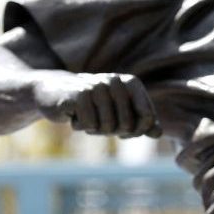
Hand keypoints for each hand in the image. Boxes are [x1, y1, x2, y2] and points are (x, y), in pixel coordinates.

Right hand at [33, 72, 159, 137]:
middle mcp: (115, 81)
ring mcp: (97, 85)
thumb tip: (158, 133)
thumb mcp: (119, 113)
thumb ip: (141, 123)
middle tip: (99, 122)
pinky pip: (89, 125)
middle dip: (113, 131)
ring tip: (86, 117)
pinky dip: (80, 126)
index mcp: (131, 83)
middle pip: (128, 125)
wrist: (54, 93)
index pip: (148, 118)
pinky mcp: (79, 94)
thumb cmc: (92, 105)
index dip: (137, 132)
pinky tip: (73, 115)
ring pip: (108, 127)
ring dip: (95, 130)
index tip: (124, 130)